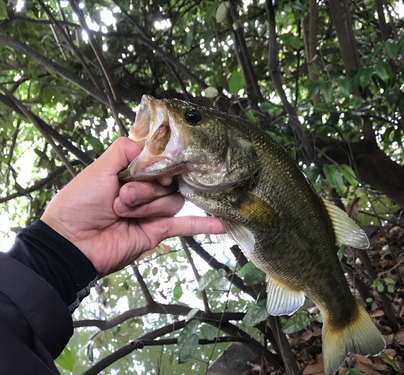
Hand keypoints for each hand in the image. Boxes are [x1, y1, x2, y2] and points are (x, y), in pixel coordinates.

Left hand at [41, 137, 223, 276]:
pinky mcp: (159, 231)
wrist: (72, 244)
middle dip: (146, 187)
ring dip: (149, 205)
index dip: (158, 163)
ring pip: (172, 200)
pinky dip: (205, 224)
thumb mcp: (99, 168)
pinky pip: (186, 225)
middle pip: (168, 180)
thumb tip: (152, 144)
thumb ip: (125, 149)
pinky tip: (224, 223)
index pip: (160, 160)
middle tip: (124, 195)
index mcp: (131, 173)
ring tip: (125, 212)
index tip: (154, 167)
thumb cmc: (79, 204)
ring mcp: (154, 211)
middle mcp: (146, 190)